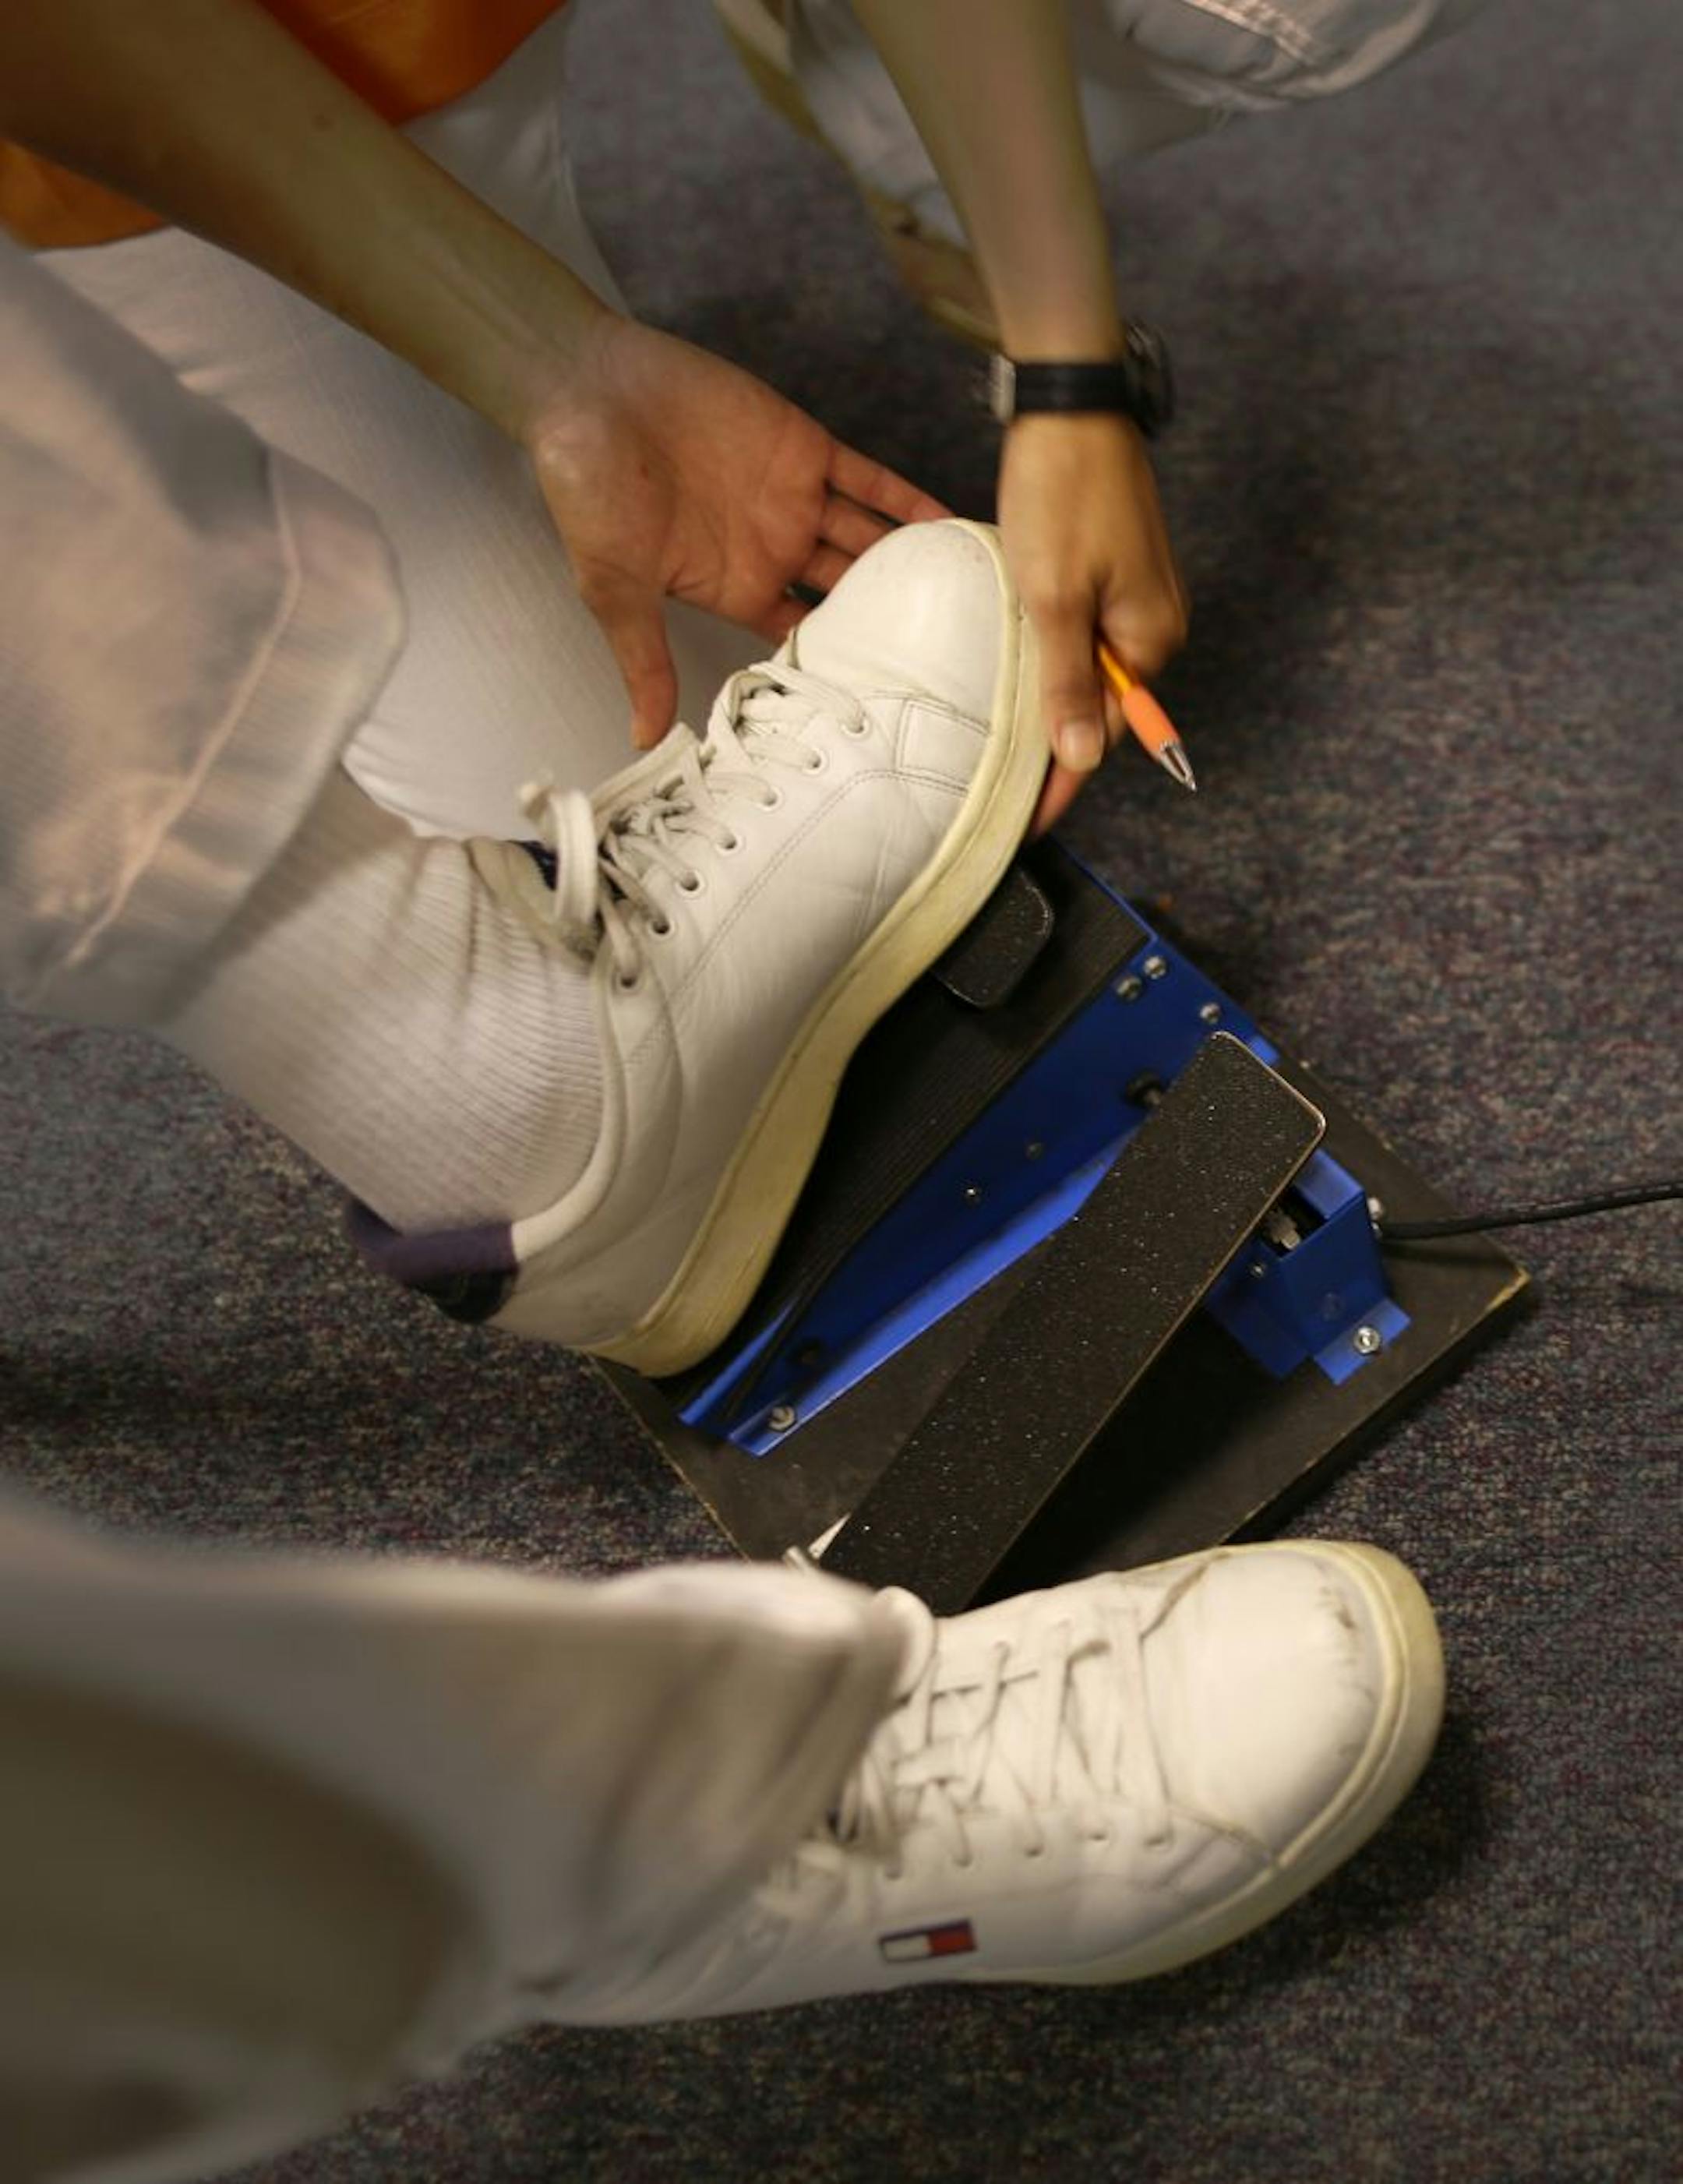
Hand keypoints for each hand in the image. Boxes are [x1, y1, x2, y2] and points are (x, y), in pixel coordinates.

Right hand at [526, 315, 950, 747]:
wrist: (587, 389)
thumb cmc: (588, 489)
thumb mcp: (613, 587)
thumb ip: (642, 659)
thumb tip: (643, 740)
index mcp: (732, 590)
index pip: (800, 639)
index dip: (841, 665)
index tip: (888, 704)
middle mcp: (771, 549)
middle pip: (849, 594)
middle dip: (894, 621)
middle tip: (950, 660)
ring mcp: (792, 498)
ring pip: (869, 539)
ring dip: (913, 563)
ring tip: (966, 595)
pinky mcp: (803, 447)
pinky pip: (869, 479)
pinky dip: (907, 500)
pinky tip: (948, 524)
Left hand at [996, 413, 1188, 834]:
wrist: (1073, 407)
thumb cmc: (1065, 494)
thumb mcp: (1054, 597)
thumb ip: (1066, 681)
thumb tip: (1080, 760)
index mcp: (1149, 640)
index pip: (1105, 735)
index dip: (1063, 782)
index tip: (1026, 825)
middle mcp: (1154, 626)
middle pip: (1100, 707)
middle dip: (1054, 745)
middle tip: (996, 794)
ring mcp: (1138, 599)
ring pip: (1089, 672)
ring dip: (1049, 701)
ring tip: (997, 747)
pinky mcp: (1116, 574)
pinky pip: (1085, 638)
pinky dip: (1053, 659)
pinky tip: (1017, 676)